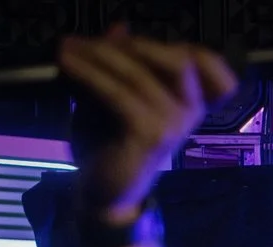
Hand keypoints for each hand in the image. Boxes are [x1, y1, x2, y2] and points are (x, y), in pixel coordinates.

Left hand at [56, 24, 238, 225]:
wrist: (104, 194)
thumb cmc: (110, 147)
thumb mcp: (114, 97)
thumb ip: (119, 65)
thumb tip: (119, 27)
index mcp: (190, 103)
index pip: (205, 61)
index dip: (170, 45)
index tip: (124, 40)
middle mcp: (191, 112)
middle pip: (173, 58)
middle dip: (128, 46)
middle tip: (84, 41)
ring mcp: (175, 124)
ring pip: (139, 73)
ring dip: (98, 56)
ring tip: (68, 49)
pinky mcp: (151, 135)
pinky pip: (118, 93)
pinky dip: (89, 74)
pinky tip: (67, 65)